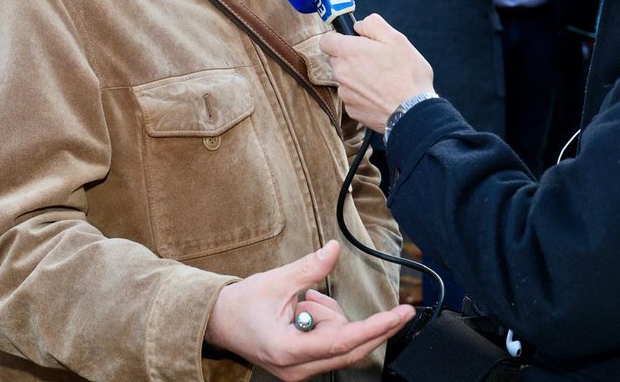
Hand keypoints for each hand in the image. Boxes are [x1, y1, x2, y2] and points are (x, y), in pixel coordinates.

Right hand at [205, 240, 414, 380]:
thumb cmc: (242, 305)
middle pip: (350, 347)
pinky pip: (332, 345)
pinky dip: (325, 324)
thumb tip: (334, 250)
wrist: (219, 323)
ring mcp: (301, 371)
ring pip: (341, 343)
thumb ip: (310, 269)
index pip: (344, 341)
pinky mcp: (303, 367)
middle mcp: (299, 369)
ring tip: (299, 303)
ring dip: (329, 317)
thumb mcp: (277, 281)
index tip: (400, 315)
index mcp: (291, 349)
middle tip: (375, 307)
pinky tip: (302, 312)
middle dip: (360, 322)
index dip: (376, 327)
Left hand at [320, 14, 434, 133]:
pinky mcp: (352, 110)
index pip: (326, 40)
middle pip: (337, 60)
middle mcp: (341, 73)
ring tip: (382, 80)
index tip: (353, 41)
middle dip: (351, 57)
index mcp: (348, 52)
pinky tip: (381, 94)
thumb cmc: (407, 74)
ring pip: (345, 79)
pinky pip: (352, 96)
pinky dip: (363, 94)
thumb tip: (358, 26)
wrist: (413, 112)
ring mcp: (345, 93)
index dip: (339, 38)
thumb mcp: (396, 39)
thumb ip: (373, 24)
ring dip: (358, 77)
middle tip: (375, 60)